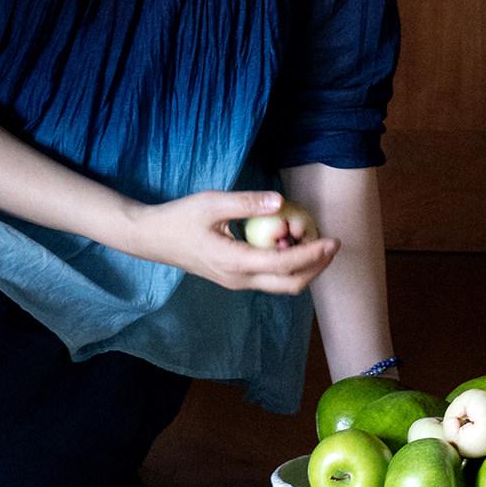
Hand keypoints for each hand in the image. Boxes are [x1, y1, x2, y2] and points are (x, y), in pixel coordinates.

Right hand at [123, 189, 339, 293]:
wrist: (153, 239)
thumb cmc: (180, 218)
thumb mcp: (212, 203)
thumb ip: (247, 202)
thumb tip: (281, 202)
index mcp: (236, 262)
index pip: (285, 265)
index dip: (313, 254)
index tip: (333, 240)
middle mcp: (240, 279)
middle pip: (290, 284)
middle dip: (316, 267)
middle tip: (333, 244)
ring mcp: (236, 282)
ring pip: (281, 284)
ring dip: (303, 267)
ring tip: (315, 241)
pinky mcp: (234, 277)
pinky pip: (269, 278)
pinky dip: (287, 265)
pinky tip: (289, 244)